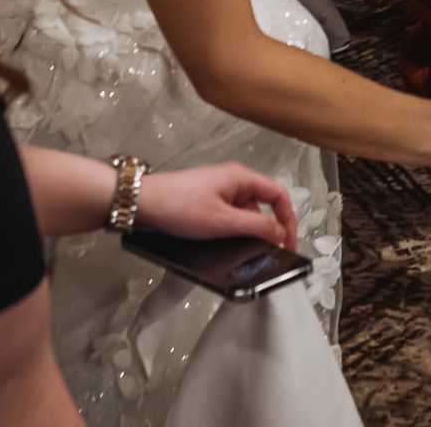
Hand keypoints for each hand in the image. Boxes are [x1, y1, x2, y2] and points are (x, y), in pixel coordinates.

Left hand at [134, 162, 298, 249]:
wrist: (142, 202)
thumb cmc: (181, 206)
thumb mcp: (223, 221)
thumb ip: (256, 226)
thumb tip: (280, 233)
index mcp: (242, 178)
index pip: (278, 195)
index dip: (288, 220)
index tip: (288, 244)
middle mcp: (233, 181)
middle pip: (263, 204)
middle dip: (268, 229)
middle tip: (269, 253)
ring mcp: (218, 190)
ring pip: (245, 212)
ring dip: (248, 232)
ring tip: (245, 252)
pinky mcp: (205, 201)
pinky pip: (229, 216)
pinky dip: (233, 230)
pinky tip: (226, 245)